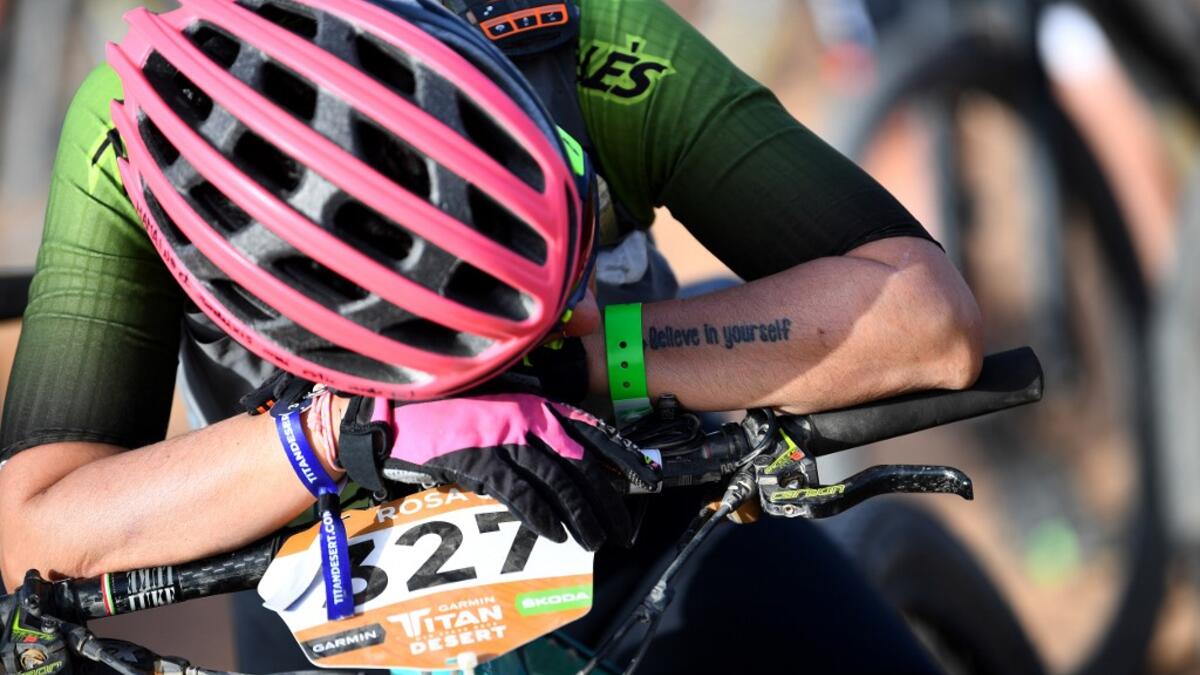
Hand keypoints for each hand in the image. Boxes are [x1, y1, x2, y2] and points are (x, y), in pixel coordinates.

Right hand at [341, 394, 658, 550]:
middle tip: (624, 531)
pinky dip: (542, 517)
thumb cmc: (444, 406)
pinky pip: (520, 494)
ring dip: (582, 517)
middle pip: (582, 464)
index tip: (648, 481)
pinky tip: (556, 536)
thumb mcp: (496, 399)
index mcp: (536, 400)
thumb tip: (563, 445)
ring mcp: (504, 437)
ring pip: (559, 482)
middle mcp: (528, 416)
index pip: (593, 430)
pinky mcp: (478, 459)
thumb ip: (529, 414)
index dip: (623, 457)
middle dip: (608, 501)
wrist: (393, 409)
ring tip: (596, 542)